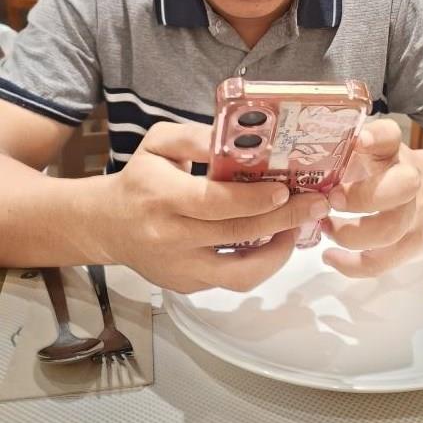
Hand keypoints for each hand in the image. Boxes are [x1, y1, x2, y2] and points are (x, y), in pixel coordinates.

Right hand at [97, 121, 329, 292]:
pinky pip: (231, 281)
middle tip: (316, 204)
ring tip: (298, 228)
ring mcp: (180, 269)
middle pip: (236, 235)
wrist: (106, 225)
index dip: (254, 199)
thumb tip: (239, 140)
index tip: (286, 190)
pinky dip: (258, 263)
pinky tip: (273, 240)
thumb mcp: (158, 143)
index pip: (214, 204)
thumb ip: (195, 136)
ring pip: (240, 274)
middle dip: (284, 220)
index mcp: (163, 197)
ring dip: (278, 253)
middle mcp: (171, 238)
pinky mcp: (187, 286)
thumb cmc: (140, 179)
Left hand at [321, 119, 422, 276]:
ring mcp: (416, 213)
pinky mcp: (413, 243)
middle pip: (403, 186)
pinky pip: (383, 261)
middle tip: (331, 199)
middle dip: (363, 197)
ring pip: (391, 230)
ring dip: (350, 234)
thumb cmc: (385, 170)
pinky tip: (330, 256)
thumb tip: (294, 156)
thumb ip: (341, 151)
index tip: (359, 141)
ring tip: (324, 227)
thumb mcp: (368, 152)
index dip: (376, 137)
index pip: (390, 136)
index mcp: (392, 151)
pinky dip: (352, 265)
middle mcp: (411, 179)